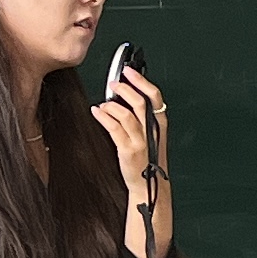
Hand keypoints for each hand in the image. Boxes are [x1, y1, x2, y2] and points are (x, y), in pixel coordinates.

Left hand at [92, 64, 158, 195]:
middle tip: (113, 84)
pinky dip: (103, 117)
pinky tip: (97, 112)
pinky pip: (114, 128)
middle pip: (139, 102)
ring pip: (126, 114)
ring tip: (103, 103)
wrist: (149, 187)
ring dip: (111, 105)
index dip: (141, 81)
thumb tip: (125, 97)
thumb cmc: (148, 160)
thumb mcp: (150, 136)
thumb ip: (142, 118)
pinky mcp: (128, 150)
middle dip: (124, 89)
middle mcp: (152, 130)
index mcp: (159, 124)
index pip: (154, 96)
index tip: (129, 70)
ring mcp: (140, 140)